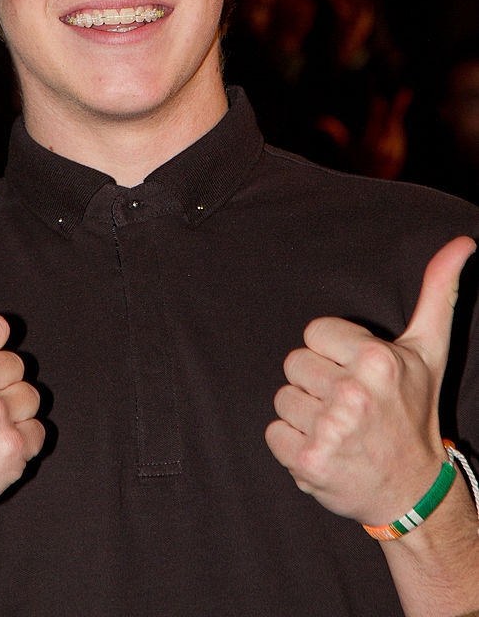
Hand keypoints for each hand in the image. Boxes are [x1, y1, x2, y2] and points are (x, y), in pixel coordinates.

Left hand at [265, 236, 475, 525]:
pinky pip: (273, 432)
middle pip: (294, 362)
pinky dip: (292, 444)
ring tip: (338, 428)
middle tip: (348, 404)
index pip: (314, 332)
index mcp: (377, 359)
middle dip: (317, 382)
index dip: (333, 352)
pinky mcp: (309, 460)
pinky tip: (324, 449)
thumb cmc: (414, 412)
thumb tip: (462, 242)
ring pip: (283, 398)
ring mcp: (330, 429)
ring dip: (304, 414)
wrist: (413, 490)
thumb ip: (438, 292)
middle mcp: (353, 392)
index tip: (357, 374)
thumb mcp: (428, 350)